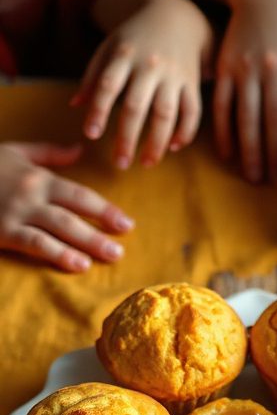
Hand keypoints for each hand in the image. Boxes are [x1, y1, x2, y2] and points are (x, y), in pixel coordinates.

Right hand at [0, 142, 132, 271]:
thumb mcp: (15, 153)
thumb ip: (49, 154)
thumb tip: (79, 149)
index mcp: (38, 176)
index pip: (79, 193)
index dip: (105, 209)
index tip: (127, 223)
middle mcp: (31, 192)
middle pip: (74, 211)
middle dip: (102, 228)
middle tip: (125, 245)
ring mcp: (17, 212)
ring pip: (60, 227)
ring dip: (87, 242)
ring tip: (110, 256)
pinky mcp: (4, 231)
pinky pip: (36, 244)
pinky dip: (59, 254)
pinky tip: (78, 264)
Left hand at [72, 0, 212, 168]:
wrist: (175, 18)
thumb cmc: (135, 39)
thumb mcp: (109, 48)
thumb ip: (92, 77)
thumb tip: (75, 106)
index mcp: (124, 55)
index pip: (108, 85)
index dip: (99, 110)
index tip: (91, 135)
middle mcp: (150, 65)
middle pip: (137, 106)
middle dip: (127, 137)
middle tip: (120, 163)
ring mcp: (173, 75)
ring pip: (166, 113)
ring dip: (157, 142)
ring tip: (147, 163)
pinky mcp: (192, 82)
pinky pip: (192, 112)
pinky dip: (185, 132)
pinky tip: (173, 148)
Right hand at [214, 0, 276, 182]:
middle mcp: (264, 70)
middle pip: (264, 124)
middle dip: (266, 157)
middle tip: (268, 185)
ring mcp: (241, 70)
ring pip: (241, 118)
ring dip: (245, 151)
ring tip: (251, 177)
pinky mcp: (224, 68)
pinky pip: (220, 106)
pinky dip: (222, 132)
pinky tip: (227, 154)